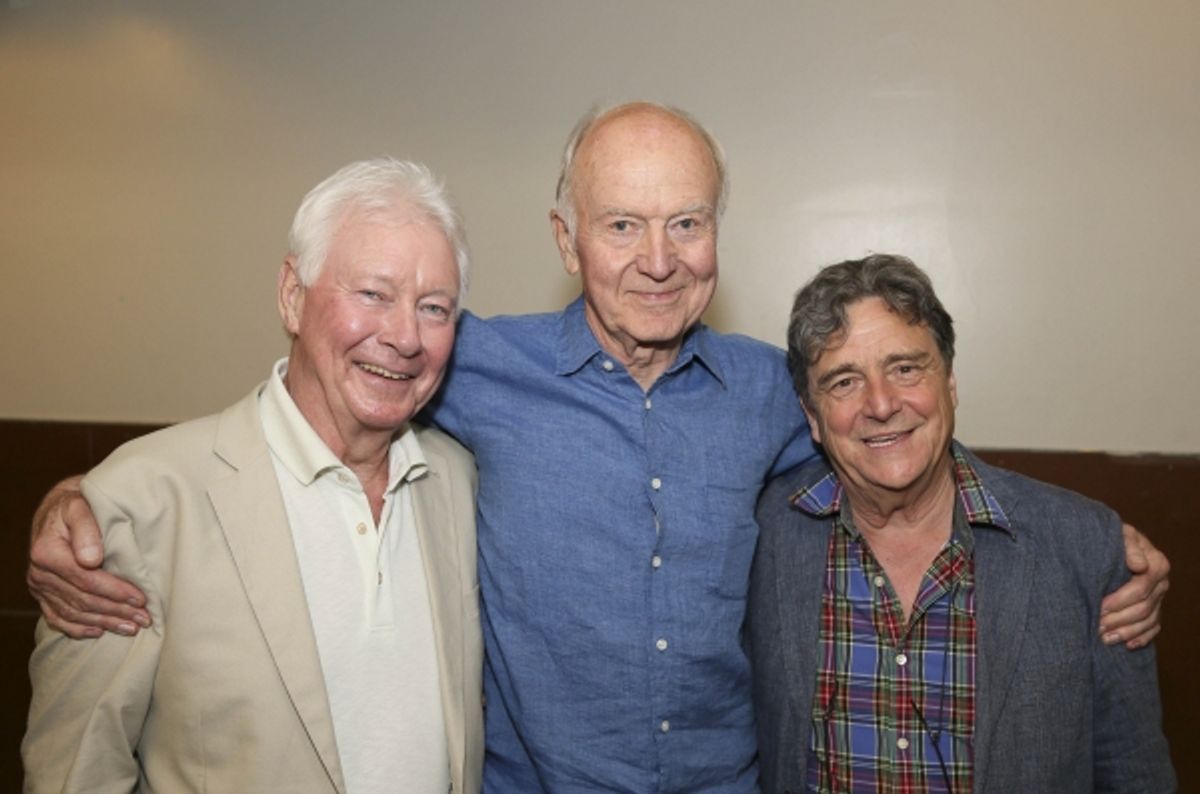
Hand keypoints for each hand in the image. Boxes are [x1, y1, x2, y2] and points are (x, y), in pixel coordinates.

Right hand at [27, 476, 150, 637]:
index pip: (86, 580)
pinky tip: (100, 632)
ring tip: (131, 627)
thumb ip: (86, 529)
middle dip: (116, 611)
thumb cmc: (76, 505)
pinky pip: (57, 618)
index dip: (115, 591)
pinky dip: (79, 628)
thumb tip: (91, 559)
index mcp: (47, 552)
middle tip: (144, 619)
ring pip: (74, 613)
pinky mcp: (42, 595)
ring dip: (105, 622)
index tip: (141, 598)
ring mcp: (39, 587)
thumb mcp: (81, 507)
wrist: (59, 510)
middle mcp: (39, 573)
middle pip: (83, 600)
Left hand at [1099, 522, 1168, 648]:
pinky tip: (1126, 645)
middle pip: (1143, 608)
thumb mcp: (1120, 534)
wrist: (1114, 542)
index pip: (1140, 588)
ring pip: (1147, 621)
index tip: (1100, 606)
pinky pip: (1153, 628)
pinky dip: (1141, 638)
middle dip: (1119, 619)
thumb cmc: (1114, 537)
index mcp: (1157, 564)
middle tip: (1096, 625)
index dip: (1120, 600)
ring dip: (1126, 632)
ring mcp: (1159, 597)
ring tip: (1104, 638)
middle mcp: (1162, 583)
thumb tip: (1138, 565)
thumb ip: (1129, 546)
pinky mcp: (1155, 608)